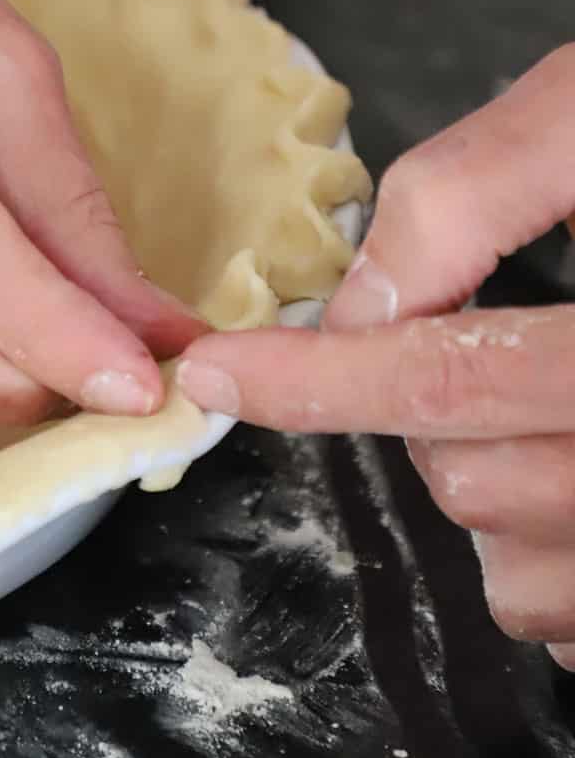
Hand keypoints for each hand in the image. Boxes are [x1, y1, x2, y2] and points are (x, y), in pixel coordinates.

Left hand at [176, 49, 574, 664]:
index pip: (456, 374)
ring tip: (536, 408)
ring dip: (486, 490)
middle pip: (476, 481)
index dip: (315, 378)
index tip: (218, 373)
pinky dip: (549, 566)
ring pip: (520, 570)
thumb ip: (486, 187)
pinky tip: (569, 477)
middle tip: (473, 339)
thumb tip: (365, 294)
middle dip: (426, 415)